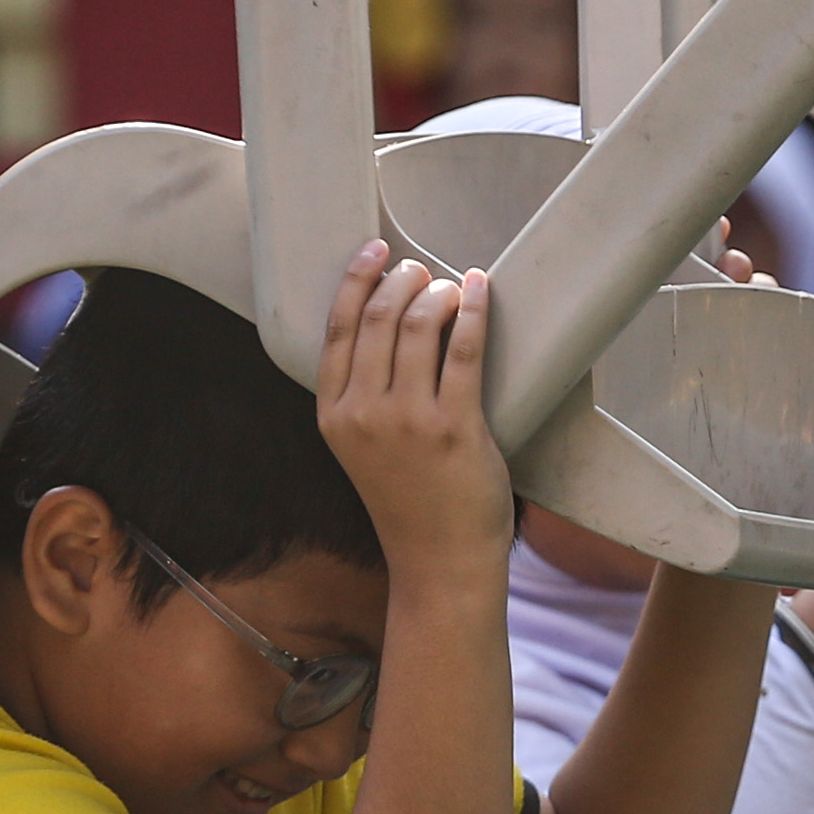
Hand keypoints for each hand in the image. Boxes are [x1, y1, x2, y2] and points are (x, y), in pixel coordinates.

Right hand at [317, 243, 510, 581]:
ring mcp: (407, 421)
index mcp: (333, 416)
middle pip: (376, 318)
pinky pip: (463, 349)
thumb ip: (363, 397)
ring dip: (437, 293)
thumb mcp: (362, 449)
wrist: (439, 561)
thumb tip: (390, 326)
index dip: (355, 280)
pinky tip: (479, 292)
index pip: (337, 329)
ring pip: (418, 326)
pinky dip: (473, 310)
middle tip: (421, 270)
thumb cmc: (409, 501)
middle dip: (401, 280)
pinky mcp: (453, 427)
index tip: (375, 252)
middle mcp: (363, 414)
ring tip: (450, 287)